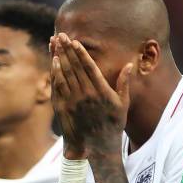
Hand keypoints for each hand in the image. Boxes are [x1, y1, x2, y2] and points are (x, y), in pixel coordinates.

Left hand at [51, 33, 132, 160]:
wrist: (100, 146)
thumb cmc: (114, 125)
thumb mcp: (123, 104)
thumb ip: (124, 84)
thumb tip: (129, 65)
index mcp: (102, 91)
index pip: (89, 67)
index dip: (81, 53)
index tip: (75, 41)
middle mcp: (88, 94)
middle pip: (75, 67)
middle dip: (67, 50)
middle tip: (62, 35)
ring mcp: (76, 101)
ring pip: (65, 74)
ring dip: (60, 57)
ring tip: (56, 44)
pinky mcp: (67, 108)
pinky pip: (60, 87)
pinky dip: (56, 73)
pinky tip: (53, 62)